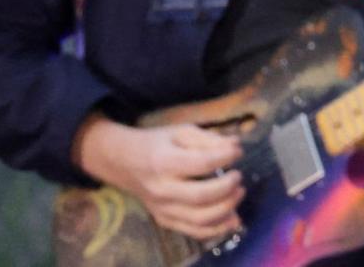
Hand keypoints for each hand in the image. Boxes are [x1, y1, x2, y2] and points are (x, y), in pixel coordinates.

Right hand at [74, 118, 243, 242]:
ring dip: (227, 208)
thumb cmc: (157, 144)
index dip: (226, 157)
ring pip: (199, 219)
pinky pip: (194, 231)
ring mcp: (162, 209)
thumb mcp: (181, 132)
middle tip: (238, 176)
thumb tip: (235, 146)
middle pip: (201, 196)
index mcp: (163, 162)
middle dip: (228, 187)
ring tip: (238, 192)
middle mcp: (161, 190)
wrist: (124, 163)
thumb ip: (209, 139)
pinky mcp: (165, 220)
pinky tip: (233, 218)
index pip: (201, 163)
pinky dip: (217, 228)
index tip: (238, 152)